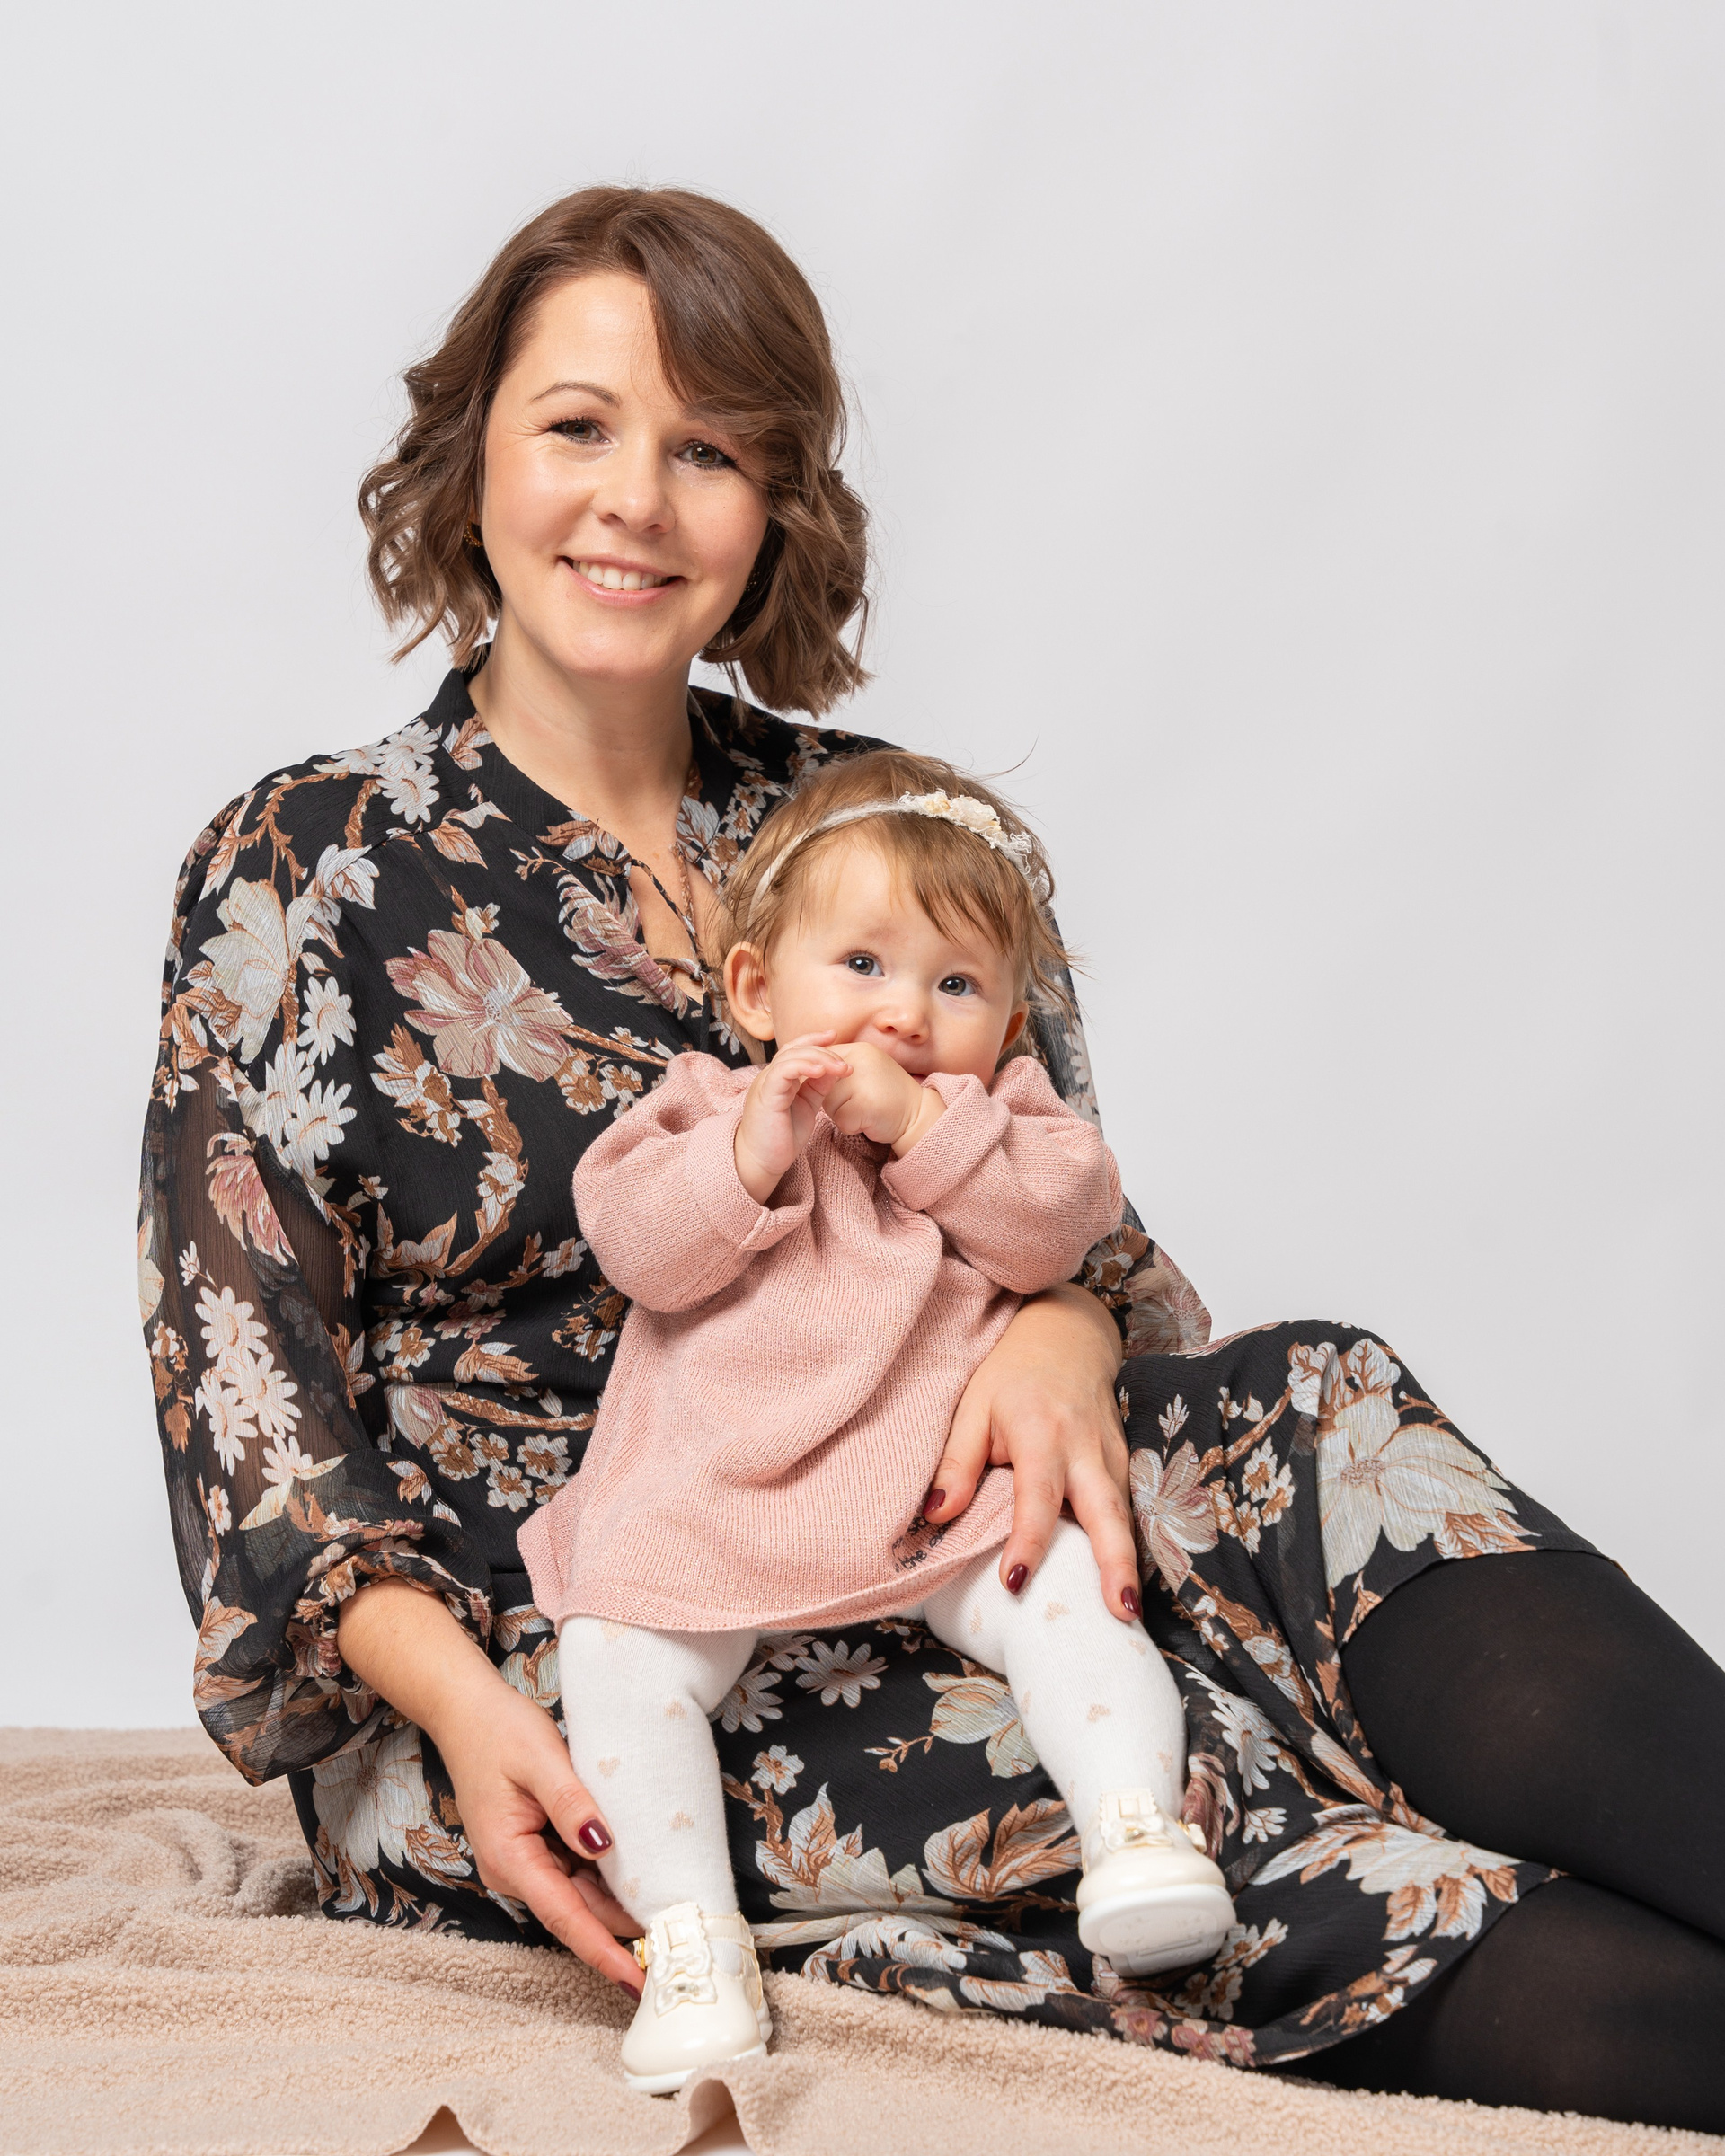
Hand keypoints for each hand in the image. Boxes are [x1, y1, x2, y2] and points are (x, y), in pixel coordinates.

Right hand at [335, 1580, 642, 1992]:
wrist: (467, 1712)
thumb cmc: (500, 1732)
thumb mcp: (540, 1759)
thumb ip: (571, 1804)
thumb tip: (603, 1846)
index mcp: (511, 1858)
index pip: (565, 1917)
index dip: (602, 1951)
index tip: (635, 1980)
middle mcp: (516, 1870)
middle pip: (577, 1914)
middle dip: (620, 1937)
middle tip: (673, 1957)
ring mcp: (526, 1862)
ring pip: (580, 1897)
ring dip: (617, 1911)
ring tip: (668, 1927)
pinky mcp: (536, 1847)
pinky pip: (576, 1875)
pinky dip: (607, 1883)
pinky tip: (641, 1883)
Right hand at [733, 1032, 847, 1201]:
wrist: (762, 1161)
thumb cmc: (781, 1137)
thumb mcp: (807, 1106)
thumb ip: (818, 1087)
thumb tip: (835, 1069)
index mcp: (779, 1078)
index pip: (795, 1049)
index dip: (814, 1039)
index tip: (835, 1036)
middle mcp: (770, 1076)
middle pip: (795, 1049)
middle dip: (822, 1050)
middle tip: (844, 1063)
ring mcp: (766, 1084)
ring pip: (790, 1057)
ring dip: (818, 1058)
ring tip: (838, 1067)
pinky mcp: (766, 1095)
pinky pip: (782, 1072)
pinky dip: (802, 1067)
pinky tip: (820, 1071)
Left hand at [820, 1041, 942, 1153]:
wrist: (919, 1113)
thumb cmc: (886, 1093)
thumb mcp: (865, 1069)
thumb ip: (839, 1066)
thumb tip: (807, 1069)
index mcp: (858, 1049)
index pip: (821, 1060)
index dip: (821, 1079)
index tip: (835, 1090)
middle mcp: (860, 1062)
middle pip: (822, 1085)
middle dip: (833, 1099)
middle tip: (858, 1100)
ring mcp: (863, 1083)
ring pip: (828, 1105)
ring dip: (840, 1114)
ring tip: (864, 1110)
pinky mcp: (866, 1106)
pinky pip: (840, 1121)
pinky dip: (850, 1127)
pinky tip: (868, 1121)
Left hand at [925, 1282, 1139, 1619]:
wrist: (1067, 1335)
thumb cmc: (1012, 1372)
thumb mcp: (973, 1406)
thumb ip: (957, 1462)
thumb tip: (936, 1514)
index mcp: (1042, 1434)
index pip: (1037, 1498)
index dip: (1027, 1542)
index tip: (1015, 1582)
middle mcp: (1085, 1448)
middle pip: (1106, 1512)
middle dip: (1115, 1563)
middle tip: (1120, 1613)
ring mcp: (1112, 1455)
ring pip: (1124, 1515)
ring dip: (1128, 1563)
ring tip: (1126, 1613)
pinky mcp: (1125, 1462)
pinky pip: (1127, 1509)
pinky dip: (1127, 1545)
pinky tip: (1122, 1583)